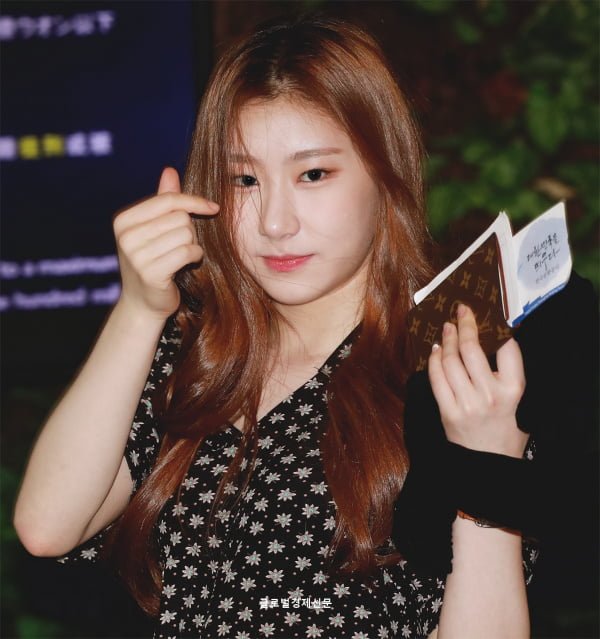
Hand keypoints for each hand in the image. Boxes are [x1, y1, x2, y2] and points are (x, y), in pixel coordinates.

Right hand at [112, 167, 218, 320]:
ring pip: (186, 234)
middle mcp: (126, 236)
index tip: (214, 208)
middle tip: (181, 245)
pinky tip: (188, 264)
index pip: (167, 200)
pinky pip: (188, 252)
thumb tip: (169, 170)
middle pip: (180, 217)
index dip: (194, 201)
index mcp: (124, 220)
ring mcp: (136, 255)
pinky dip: (195, 256)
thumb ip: (163, 200)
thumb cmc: (154, 262)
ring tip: (181, 256)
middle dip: (190, 230)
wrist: (143, 303)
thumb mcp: (155, 229)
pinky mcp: (151, 273)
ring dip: (192, 245)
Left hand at [428, 304, 528, 457]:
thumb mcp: (518, 401)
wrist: (489, 464)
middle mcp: (490, 395)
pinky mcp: (447, 412)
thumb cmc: (506, 428)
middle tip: (461, 311)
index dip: (497, 328)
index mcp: (513, 390)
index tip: (488, 313)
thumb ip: (508, 372)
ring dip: (447, 339)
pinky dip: (434, 359)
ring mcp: (466, 404)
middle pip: (472, 349)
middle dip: (465, 324)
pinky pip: (436, 378)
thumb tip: (493, 337)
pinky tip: (436, 350)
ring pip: (450, 360)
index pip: (508, 349)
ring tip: (447, 328)